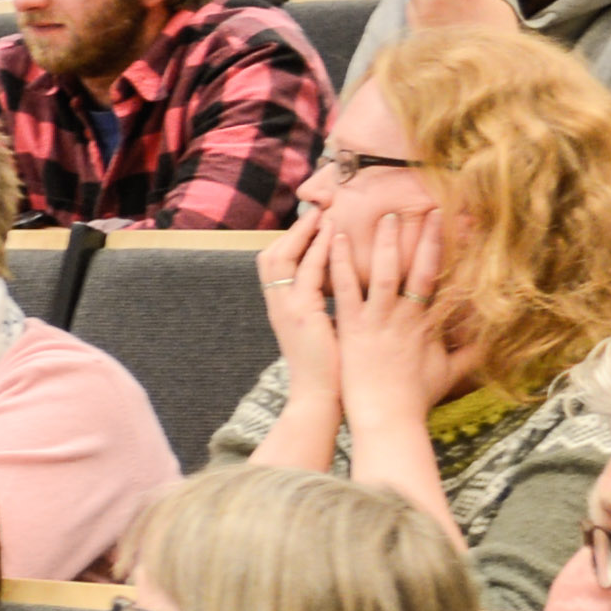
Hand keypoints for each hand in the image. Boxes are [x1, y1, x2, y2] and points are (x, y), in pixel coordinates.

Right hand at [257, 211, 346, 396]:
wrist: (318, 400)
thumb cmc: (328, 371)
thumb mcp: (318, 333)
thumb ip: (320, 309)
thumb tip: (339, 290)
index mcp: (281, 310)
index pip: (275, 265)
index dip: (291, 241)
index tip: (313, 224)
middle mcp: (277, 306)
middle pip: (270, 255)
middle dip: (293, 231)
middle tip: (317, 211)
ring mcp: (286, 310)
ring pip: (282, 257)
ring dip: (304, 233)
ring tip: (325, 214)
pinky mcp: (302, 315)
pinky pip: (307, 273)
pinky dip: (318, 251)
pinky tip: (334, 235)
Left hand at [326, 206, 463, 425]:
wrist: (388, 418)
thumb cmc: (416, 398)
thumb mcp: (450, 373)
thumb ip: (471, 353)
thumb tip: (495, 339)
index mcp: (428, 324)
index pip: (442, 279)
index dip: (448, 252)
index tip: (454, 229)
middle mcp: (406, 317)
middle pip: (418, 268)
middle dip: (424, 237)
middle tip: (425, 208)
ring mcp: (378, 320)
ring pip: (383, 272)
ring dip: (385, 243)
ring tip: (385, 216)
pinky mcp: (352, 327)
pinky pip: (345, 288)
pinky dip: (340, 263)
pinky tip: (335, 241)